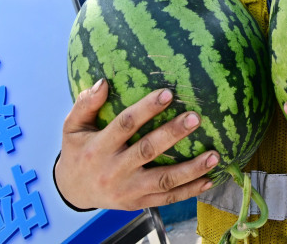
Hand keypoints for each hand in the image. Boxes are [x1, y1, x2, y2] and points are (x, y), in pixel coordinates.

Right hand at [55, 78, 218, 210]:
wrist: (73, 191)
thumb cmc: (78, 151)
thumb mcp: (72, 127)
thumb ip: (85, 104)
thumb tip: (103, 82)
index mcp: (98, 148)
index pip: (124, 125)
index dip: (146, 109)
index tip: (168, 93)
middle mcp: (114, 170)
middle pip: (147, 151)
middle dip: (173, 134)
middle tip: (196, 117)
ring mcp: (128, 190)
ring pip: (163, 180)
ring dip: (191, 169)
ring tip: (215, 155)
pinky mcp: (138, 203)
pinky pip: (167, 198)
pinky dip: (190, 191)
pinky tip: (209, 179)